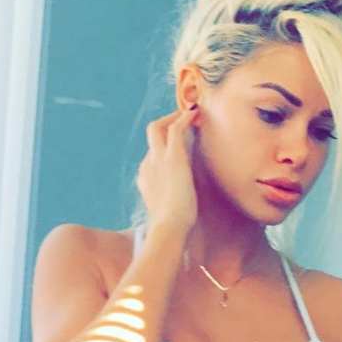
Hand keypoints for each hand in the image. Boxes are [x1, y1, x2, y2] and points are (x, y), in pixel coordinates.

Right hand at [135, 107, 199, 234]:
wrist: (169, 227)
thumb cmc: (172, 227)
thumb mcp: (168, 212)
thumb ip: (170, 203)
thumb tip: (180, 204)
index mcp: (145, 178)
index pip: (152, 154)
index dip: (166, 146)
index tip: (181, 143)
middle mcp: (147, 165)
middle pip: (150, 135)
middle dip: (165, 123)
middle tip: (182, 120)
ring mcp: (157, 159)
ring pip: (158, 127)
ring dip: (174, 117)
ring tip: (191, 114)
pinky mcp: (172, 157)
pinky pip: (175, 129)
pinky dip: (184, 118)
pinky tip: (196, 114)